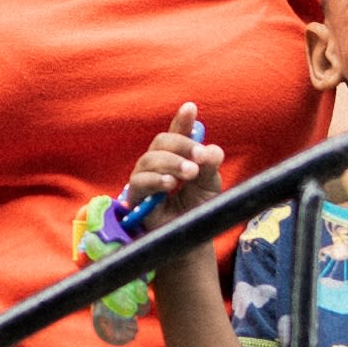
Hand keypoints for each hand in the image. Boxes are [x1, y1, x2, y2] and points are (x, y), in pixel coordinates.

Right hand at [124, 102, 225, 231]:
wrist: (190, 238)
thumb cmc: (197, 209)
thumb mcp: (210, 186)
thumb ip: (210, 166)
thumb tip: (212, 150)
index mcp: (177, 156)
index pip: (178, 134)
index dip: (182, 120)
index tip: (191, 107)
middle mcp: (158, 163)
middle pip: (161, 142)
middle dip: (181, 145)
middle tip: (200, 156)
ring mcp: (144, 179)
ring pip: (150, 159)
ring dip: (171, 163)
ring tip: (190, 172)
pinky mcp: (135, 197)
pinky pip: (139, 182)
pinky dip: (155, 180)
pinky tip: (170, 184)